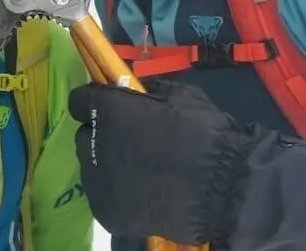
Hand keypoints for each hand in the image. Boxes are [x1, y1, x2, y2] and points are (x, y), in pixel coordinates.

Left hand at [69, 79, 267, 244]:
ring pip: (92, 167)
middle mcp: (93, 143)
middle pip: (84, 136)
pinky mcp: (108, 211)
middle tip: (130, 140)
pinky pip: (105, 196)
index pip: (80, 101)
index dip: (96, 103)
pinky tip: (143, 192)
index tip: (111, 108)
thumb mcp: (177, 96)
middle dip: (101, 135)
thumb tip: (135, 93)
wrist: (225, 188)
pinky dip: (119, 193)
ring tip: (141, 170)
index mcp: (106, 110)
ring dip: (108, 164)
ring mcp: (98, 180)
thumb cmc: (204, 134)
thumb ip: (146, 94)